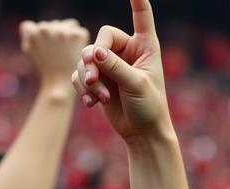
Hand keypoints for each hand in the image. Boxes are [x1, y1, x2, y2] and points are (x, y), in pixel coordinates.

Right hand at [20, 18, 89, 87]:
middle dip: (56, 36)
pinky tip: (75, 53)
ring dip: (68, 36)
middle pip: (53, 25)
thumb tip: (32, 25)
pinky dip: (79, 41)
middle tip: (58, 55)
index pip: (34, 26)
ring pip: (67, 26)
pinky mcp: (77, 35)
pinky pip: (79, 32)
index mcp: (33, 33)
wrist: (60, 85)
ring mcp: (62, 32)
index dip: (39, 37)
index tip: (44, 49)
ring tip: (67, 54)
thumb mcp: (29, 51)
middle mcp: (46, 29)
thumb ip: (28, 34)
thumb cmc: (45, 70)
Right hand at [71, 0, 167, 142]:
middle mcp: (127, 51)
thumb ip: (116, 67)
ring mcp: (111, 65)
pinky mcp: (99, 81)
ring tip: (98, 98)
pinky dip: (83, 89)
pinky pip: (80, 76)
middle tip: (93, 78)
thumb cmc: (149, 108)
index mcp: (144, 45)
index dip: (137, 0)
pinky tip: (92, 104)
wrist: (142, 134)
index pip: (141, 16)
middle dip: (93, 59)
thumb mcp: (136, 85)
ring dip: (88, 79)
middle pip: (100, 40)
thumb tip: (94, 52)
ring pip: (87, 59)